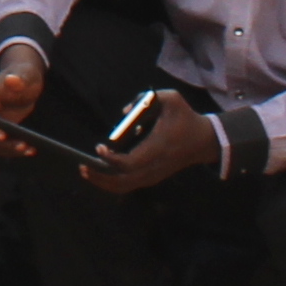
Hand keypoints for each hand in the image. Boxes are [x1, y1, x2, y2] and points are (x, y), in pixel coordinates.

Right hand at [0, 39, 51, 161]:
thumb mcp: (26, 73)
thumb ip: (19, 76)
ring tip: (28, 149)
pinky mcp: (0, 130)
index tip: (1, 135)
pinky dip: (13, 151)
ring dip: (7, 150)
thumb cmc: (24, 73)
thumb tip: (11, 80)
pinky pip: (1, 145)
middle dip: (0, 144)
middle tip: (22, 146)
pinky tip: (31, 150)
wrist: (26, 79)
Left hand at [87, 88, 221, 198]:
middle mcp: (154, 166)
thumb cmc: (185, 117)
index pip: (130, 163)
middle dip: (100, 177)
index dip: (111, 159)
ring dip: (103, 182)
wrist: (203, 141)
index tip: (100, 147)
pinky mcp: (152, 178)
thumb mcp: (171, 98)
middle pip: (122, 182)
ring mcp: (154, 175)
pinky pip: (129, 185)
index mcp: (158, 148)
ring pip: (124, 187)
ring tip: (86, 170)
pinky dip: (112, 182)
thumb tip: (124, 112)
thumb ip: (145, 99)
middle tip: (82, 166)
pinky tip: (100, 172)